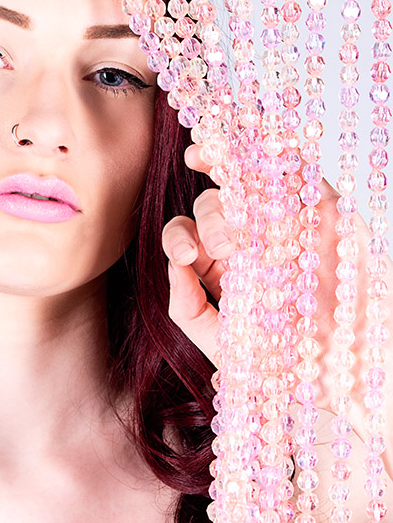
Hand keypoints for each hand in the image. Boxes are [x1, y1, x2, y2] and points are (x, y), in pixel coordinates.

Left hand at [163, 143, 392, 461]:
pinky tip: (256, 149)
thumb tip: (172, 264)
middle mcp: (249, 241)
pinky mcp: (323, 210)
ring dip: (228, 174)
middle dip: (209, 221)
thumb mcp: (224, 344)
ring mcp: (285, 222)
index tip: (186, 255)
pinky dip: (278, 152)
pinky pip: (299, 169)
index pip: (187, 236)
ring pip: (246, 180)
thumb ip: (187, 308)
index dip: (178, 237)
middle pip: (212, 205)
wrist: (349, 372)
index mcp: (222, 270)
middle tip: (226, 249)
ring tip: (221, 193)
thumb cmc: (289, 365)